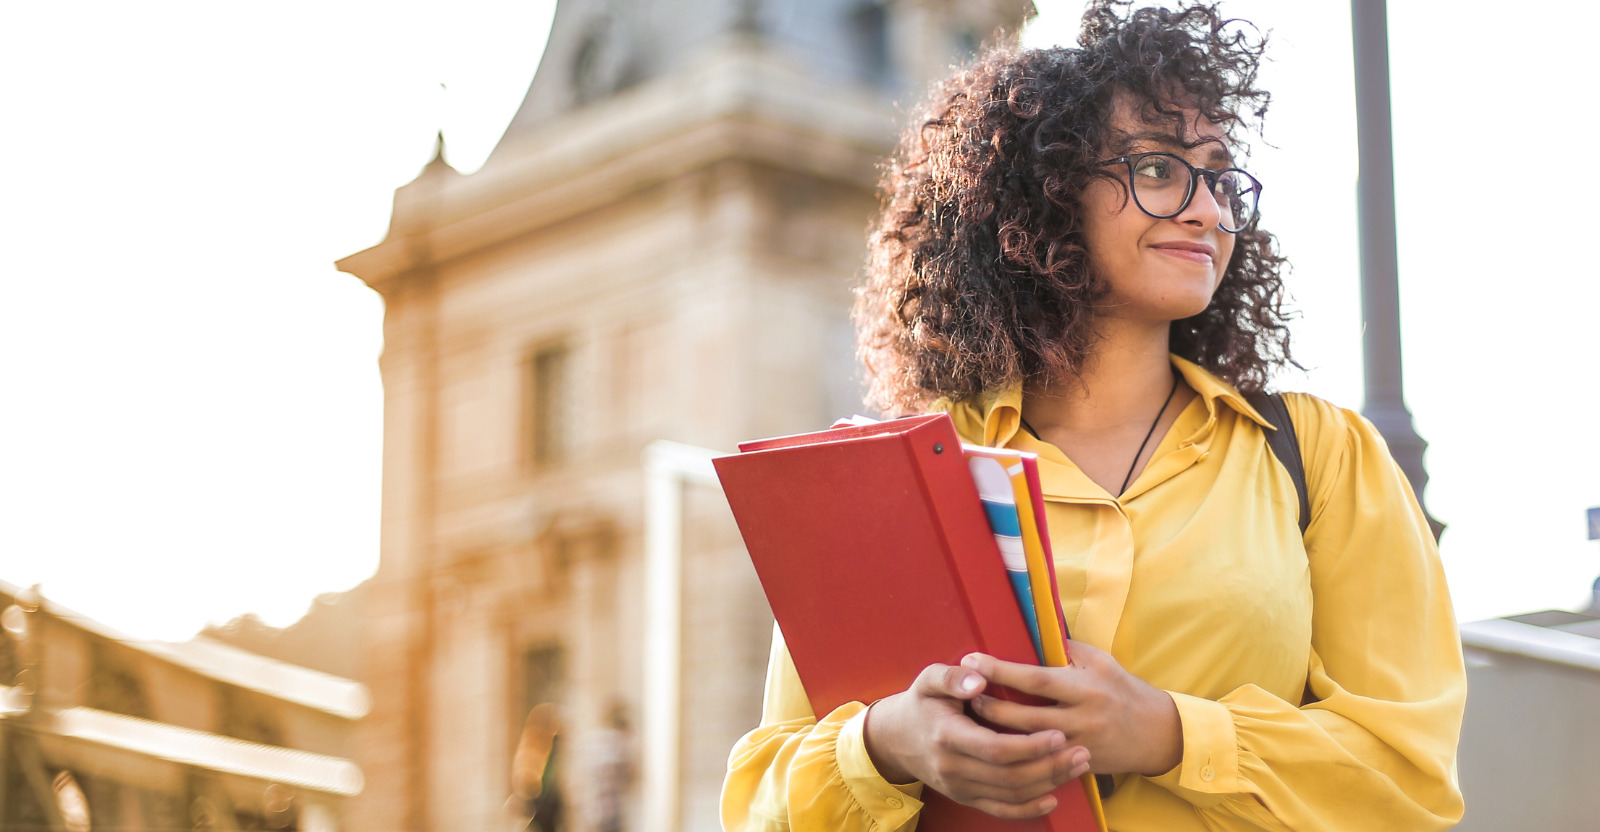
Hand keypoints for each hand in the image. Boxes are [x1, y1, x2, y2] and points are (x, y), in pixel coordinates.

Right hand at [863, 662, 1092, 818]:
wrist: (896, 738)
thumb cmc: (921, 703)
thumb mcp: (928, 679)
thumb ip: (952, 677)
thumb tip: (978, 679)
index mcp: (947, 736)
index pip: (995, 748)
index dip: (1029, 746)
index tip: (1059, 734)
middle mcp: (952, 767)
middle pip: (1009, 776)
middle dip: (1049, 766)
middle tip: (1081, 751)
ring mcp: (959, 787)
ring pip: (1010, 794)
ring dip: (1048, 783)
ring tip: (1077, 766)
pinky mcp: (965, 798)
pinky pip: (1001, 810)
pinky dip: (1029, 809)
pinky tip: (1052, 796)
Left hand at [963, 642, 1182, 775]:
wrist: (1156, 733)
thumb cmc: (1122, 689)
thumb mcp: (1100, 661)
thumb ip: (1066, 649)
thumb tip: (1031, 630)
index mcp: (1085, 687)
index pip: (1036, 679)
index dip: (1001, 670)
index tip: (973, 660)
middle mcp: (1082, 718)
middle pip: (1025, 717)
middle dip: (991, 706)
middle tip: (964, 693)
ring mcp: (1079, 746)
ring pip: (1028, 743)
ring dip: (997, 731)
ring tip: (973, 715)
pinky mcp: (1077, 765)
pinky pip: (1041, 762)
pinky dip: (1017, 752)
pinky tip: (996, 744)